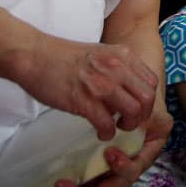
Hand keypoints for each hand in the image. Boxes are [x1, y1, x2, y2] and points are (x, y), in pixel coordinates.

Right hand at [13, 37, 158, 139]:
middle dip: (142, 115)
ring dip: (127, 125)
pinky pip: (107, 123)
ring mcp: (101, 84)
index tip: (136, 108)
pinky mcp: (83, 100)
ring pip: (133, 111)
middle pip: (147, 98)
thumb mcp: (99, 54)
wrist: (34, 55)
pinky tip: (100, 131)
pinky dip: (107, 132)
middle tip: (127, 121)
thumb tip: (126, 88)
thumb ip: (116, 67)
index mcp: (122, 55)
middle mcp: (116, 68)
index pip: (151, 81)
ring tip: (115, 127)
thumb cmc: (62, 56)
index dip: (147, 100)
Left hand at [35, 108, 172, 186]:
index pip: (132, 172)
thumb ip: (144, 115)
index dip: (122, 168)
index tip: (111, 154)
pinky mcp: (91, 170)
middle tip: (64, 186)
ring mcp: (105, 172)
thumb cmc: (143, 103)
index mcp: (141, 158)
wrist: (134, 99)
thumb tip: (135, 117)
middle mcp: (121, 170)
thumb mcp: (150, 107)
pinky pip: (79, 186)